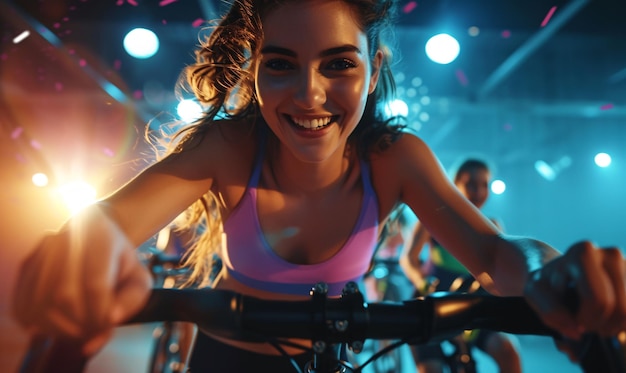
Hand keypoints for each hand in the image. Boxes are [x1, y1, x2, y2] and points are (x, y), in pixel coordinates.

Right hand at [11, 206, 152, 354]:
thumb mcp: (138, 278)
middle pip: (63, 296)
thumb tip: (111, 320)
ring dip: (59, 329)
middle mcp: (67, 238)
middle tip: (92, 332)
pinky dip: (38, 325)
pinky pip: (23, 305)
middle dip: (80, 324)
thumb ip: (133, 300)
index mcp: (100, 236)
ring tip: (76, 331)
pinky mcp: (27, 265)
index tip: (107, 325)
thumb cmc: (120, 263)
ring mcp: (42, 251)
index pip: (95, 284)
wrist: (96, 240)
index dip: (100, 314)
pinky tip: (56, 326)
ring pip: (39, 303)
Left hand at [524, 241, 625, 339]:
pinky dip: (624, 322)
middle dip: (602, 325)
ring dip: (615, 325)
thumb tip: (576, 331)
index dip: (588, 320)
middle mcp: (609, 254)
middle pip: (619, 307)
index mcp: (582, 253)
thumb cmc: (548, 284)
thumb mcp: (536, 294)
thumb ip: (551, 312)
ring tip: (597, 322)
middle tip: (587, 326)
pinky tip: (609, 318)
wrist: (561, 273)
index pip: (597, 299)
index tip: (576, 323)